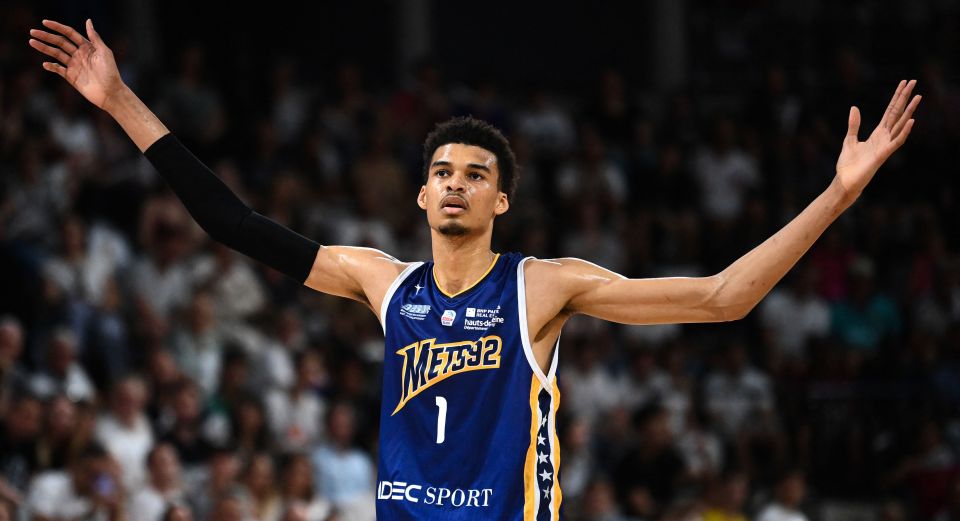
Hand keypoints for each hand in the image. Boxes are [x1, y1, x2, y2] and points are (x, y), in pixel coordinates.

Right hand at [28, 19, 124, 109]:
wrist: (111, 93)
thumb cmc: (111, 72)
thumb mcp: (104, 52)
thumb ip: (95, 37)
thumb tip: (88, 21)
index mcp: (87, 47)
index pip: (69, 34)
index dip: (57, 27)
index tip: (45, 22)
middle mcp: (79, 54)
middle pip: (60, 42)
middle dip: (46, 36)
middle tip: (33, 32)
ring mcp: (74, 65)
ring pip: (56, 54)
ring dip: (44, 48)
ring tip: (32, 42)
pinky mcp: (71, 77)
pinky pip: (58, 69)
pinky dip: (51, 66)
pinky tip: (45, 64)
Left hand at [835, 79, 920, 199]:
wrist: (846, 181)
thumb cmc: (849, 164)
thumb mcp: (850, 139)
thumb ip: (854, 124)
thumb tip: (855, 107)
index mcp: (878, 133)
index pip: (890, 111)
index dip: (896, 97)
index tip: (904, 83)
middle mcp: (884, 137)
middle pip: (897, 113)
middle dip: (905, 98)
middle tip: (914, 82)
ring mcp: (886, 145)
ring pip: (900, 124)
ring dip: (909, 111)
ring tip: (918, 96)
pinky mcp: (883, 154)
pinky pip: (897, 141)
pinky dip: (904, 131)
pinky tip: (911, 120)